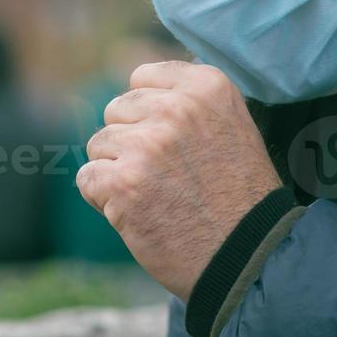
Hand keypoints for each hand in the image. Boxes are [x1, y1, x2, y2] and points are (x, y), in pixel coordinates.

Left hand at [76, 61, 280, 300]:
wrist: (248, 258)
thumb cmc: (238, 197)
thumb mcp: (229, 126)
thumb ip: (185, 100)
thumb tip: (134, 84)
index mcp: (206, 87)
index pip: (142, 77)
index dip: (148, 114)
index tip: (172, 142)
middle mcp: (176, 108)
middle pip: (116, 110)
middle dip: (131, 142)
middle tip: (167, 176)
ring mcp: (148, 145)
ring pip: (99, 145)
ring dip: (118, 172)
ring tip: (157, 196)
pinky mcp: (123, 183)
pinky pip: (87, 178)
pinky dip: (104, 199)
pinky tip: (139, 213)